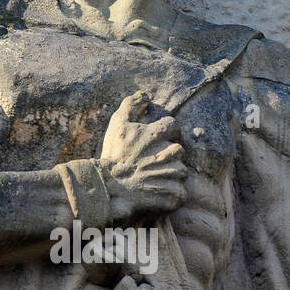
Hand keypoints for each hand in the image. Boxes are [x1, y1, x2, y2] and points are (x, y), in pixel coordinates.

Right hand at [100, 92, 187, 221]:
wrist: (108, 186)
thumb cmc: (113, 154)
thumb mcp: (117, 124)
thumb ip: (131, 105)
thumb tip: (145, 95)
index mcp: (157, 134)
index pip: (173, 126)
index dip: (167, 132)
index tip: (158, 140)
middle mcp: (169, 152)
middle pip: (179, 150)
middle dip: (168, 155)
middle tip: (153, 163)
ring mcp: (172, 175)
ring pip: (181, 171)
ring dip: (171, 174)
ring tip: (154, 179)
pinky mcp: (173, 195)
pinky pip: (181, 193)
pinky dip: (172, 194)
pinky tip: (158, 193)